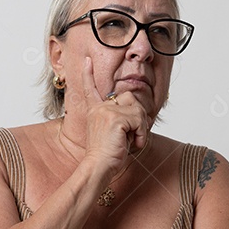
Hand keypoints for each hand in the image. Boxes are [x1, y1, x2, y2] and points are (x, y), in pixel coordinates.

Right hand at [81, 56, 148, 175]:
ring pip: (138, 109)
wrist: (99, 167)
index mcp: (94, 110)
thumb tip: (142, 114)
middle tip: (133, 136)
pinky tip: (134, 144)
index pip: (91, 89)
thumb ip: (122, 120)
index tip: (87, 61)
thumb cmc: (107, 156)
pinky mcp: (115, 118)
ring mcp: (106, 111)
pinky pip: (139, 120)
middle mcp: (99, 108)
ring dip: (141, 128)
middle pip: (130, 97)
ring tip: (133, 141)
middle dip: (138, 116)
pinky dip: (142, 134)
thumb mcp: (114, 134)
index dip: (89, 75)